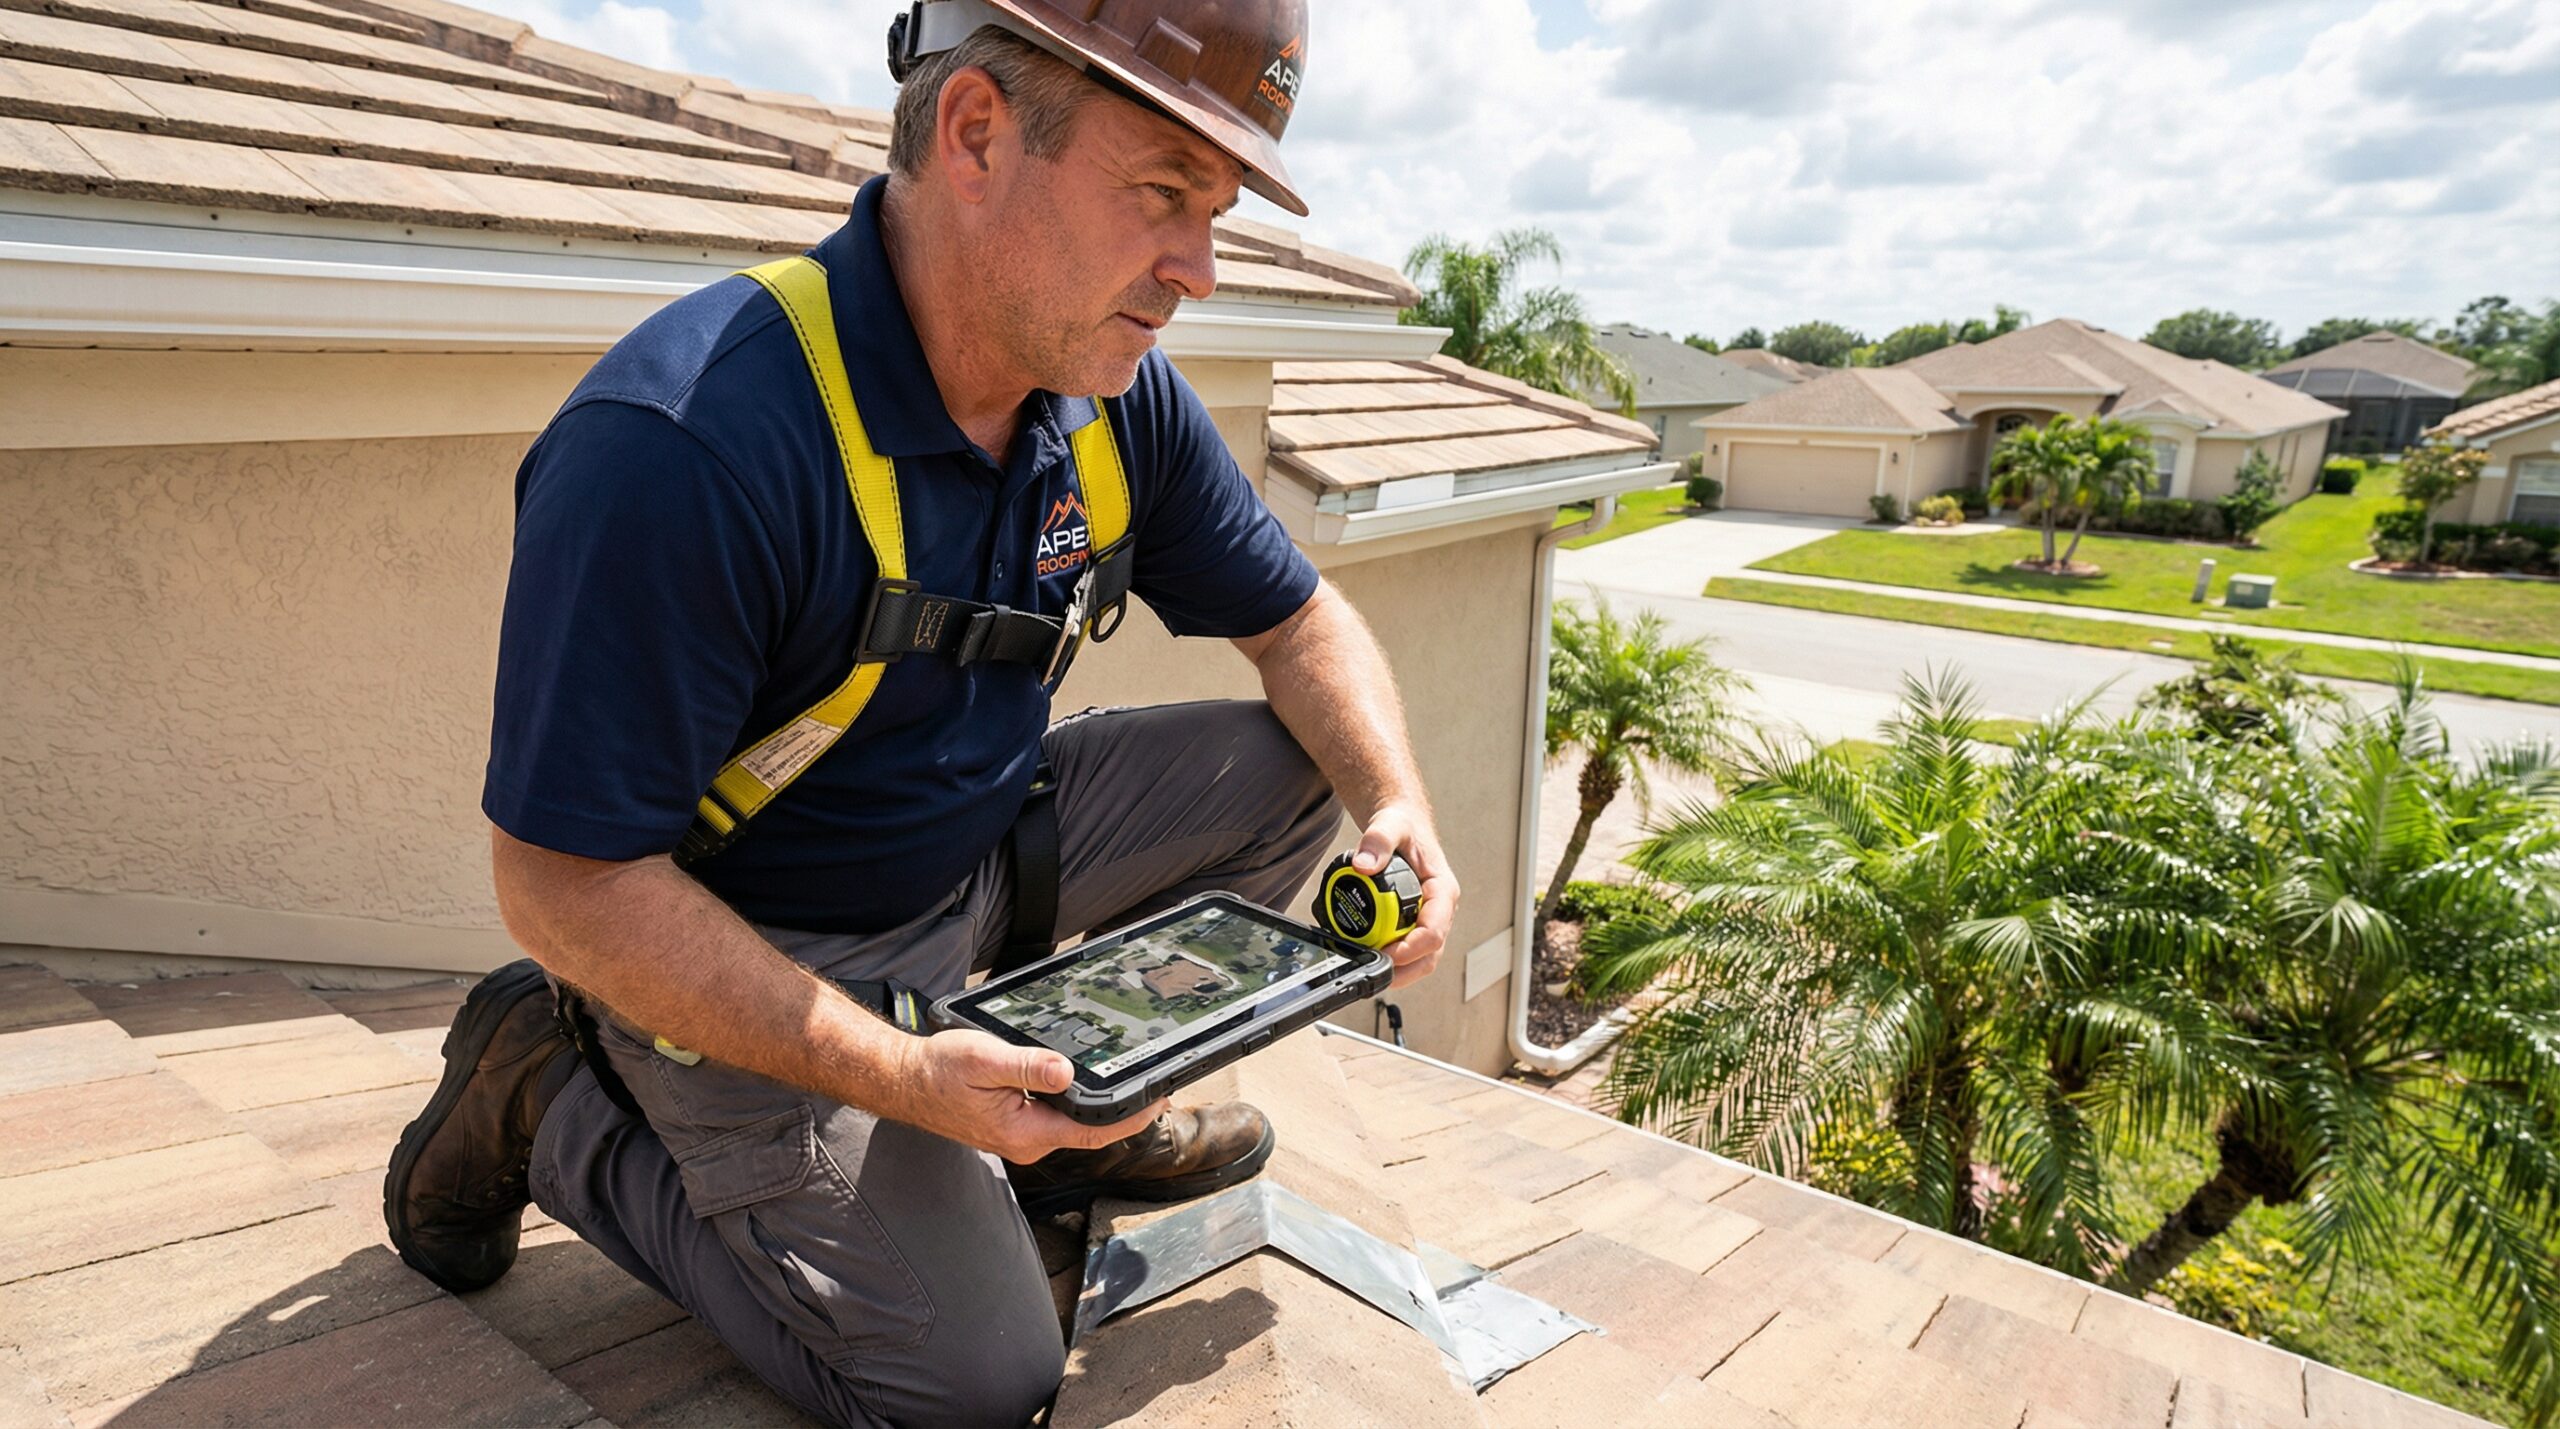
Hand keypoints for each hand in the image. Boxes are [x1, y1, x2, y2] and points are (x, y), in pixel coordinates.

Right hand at [887, 1029, 1164, 1163]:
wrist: (906, 1081)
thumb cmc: (939, 1071)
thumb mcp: (985, 1061)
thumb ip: (1027, 1068)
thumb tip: (1066, 1072)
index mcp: (1025, 1132)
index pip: (1092, 1132)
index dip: (1130, 1118)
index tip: (1159, 1101)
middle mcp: (1027, 1142)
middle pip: (1088, 1130)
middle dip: (1124, 1111)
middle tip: (1156, 1086)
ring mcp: (1021, 1136)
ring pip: (1072, 1124)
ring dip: (1100, 1107)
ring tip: (1130, 1082)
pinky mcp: (1015, 1125)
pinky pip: (1055, 1118)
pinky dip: (1076, 1103)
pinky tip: (1085, 1084)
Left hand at [1353, 804, 1458, 989]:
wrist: (1403, 824)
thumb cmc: (1404, 826)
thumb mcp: (1390, 825)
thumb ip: (1377, 842)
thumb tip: (1363, 866)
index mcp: (1442, 890)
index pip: (1434, 931)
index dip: (1412, 948)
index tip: (1386, 953)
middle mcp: (1440, 909)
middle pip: (1430, 954)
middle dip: (1405, 969)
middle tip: (1375, 970)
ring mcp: (1429, 919)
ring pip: (1422, 958)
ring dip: (1400, 971)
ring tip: (1371, 969)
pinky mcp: (1414, 922)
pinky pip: (1409, 950)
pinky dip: (1392, 959)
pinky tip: (1370, 956)